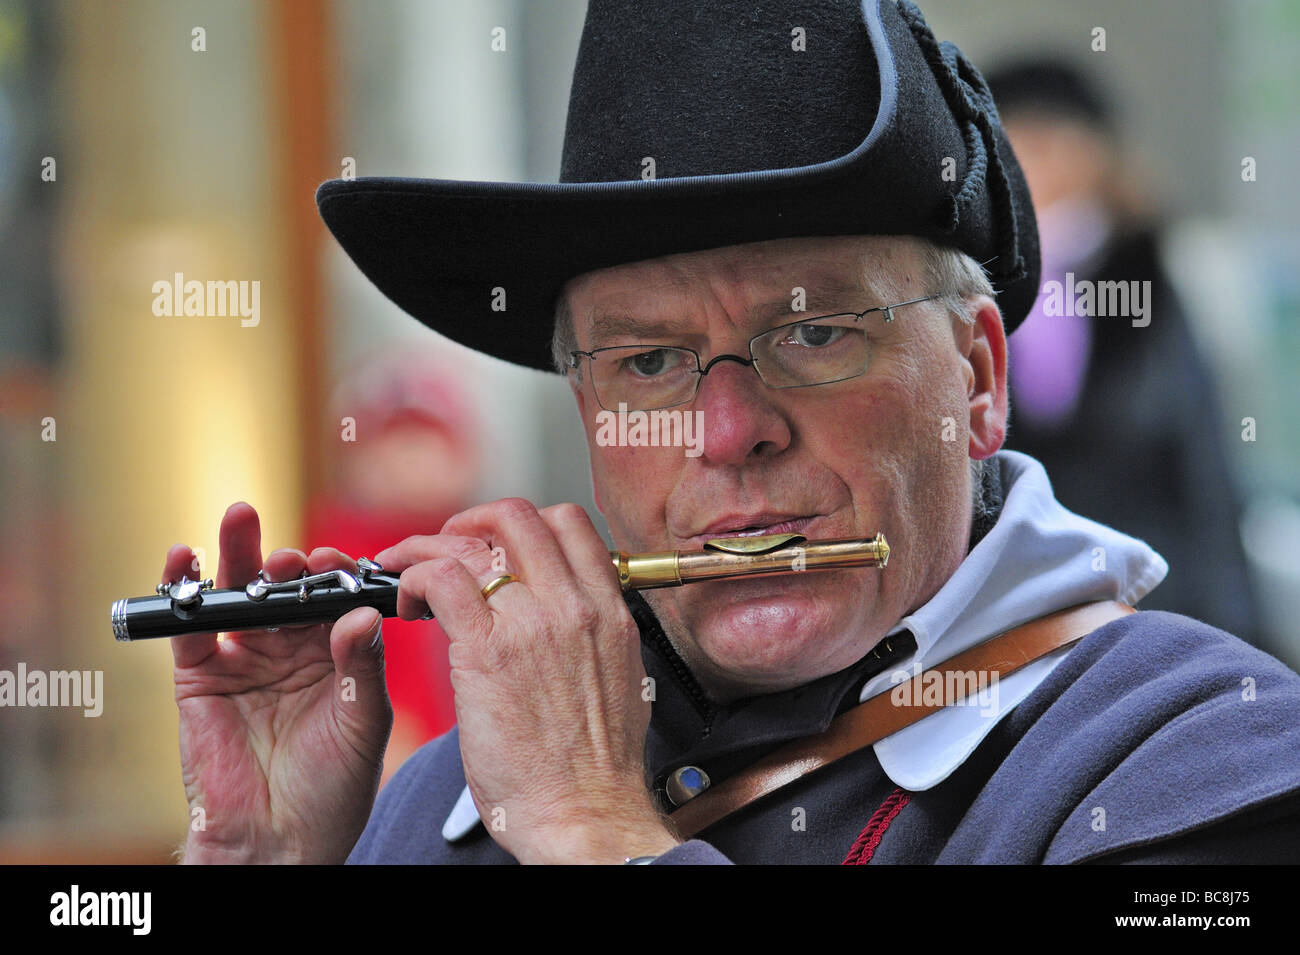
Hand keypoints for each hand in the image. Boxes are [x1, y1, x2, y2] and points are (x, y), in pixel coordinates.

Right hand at [170, 502, 392, 862]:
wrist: (280, 840)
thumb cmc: (335, 786)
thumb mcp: (363, 721)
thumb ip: (362, 667)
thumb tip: (360, 615)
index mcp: (337, 652)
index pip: (335, 597)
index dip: (335, 575)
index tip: (339, 563)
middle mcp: (290, 648)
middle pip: (286, 588)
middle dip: (287, 561)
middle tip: (292, 551)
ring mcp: (244, 658)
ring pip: (239, 597)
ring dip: (238, 555)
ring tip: (241, 520)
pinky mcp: (199, 676)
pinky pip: (189, 628)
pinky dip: (183, 591)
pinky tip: (184, 559)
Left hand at [377, 499, 679, 863]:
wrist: (586, 815)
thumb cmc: (595, 770)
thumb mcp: (619, 682)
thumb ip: (594, 640)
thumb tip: (570, 624)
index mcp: (610, 612)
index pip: (570, 524)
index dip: (524, 524)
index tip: (497, 544)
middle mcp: (575, 606)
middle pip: (519, 516)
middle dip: (472, 521)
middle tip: (447, 547)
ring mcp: (533, 623)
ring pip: (473, 541)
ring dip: (428, 546)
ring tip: (407, 570)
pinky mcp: (487, 651)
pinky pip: (441, 580)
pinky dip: (413, 577)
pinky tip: (405, 602)